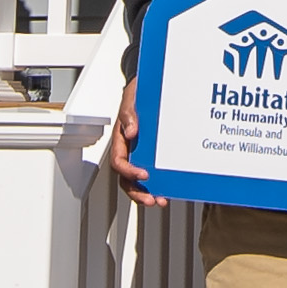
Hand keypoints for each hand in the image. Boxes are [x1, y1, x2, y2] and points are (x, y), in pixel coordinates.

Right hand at [111, 73, 155, 205]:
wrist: (150, 86)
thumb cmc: (138, 93)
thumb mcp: (131, 98)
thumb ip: (128, 114)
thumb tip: (131, 131)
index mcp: (121, 139)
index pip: (119, 162)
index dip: (129, 171)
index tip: (143, 174)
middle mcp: (129, 150)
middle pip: (126, 178)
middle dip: (137, 191)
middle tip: (150, 199)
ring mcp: (140, 154)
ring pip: (138, 180)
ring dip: (147, 193)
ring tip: (159, 201)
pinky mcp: (152, 154)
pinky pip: (153, 172)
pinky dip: (158, 184)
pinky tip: (167, 190)